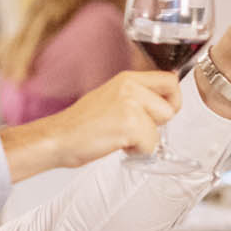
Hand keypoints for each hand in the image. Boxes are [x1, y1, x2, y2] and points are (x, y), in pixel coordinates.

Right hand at [0, 70, 180, 179]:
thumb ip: (137, 97)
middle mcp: (130, 86)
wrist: (57, 138)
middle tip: (133, 128)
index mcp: (127, 78)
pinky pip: (151, 145)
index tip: (164, 111)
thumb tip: (164, 103)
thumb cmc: (81, 125)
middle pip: (171, 106)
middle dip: (158, 123)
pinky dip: (137, 152)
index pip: (170, 80)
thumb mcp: (112, 98)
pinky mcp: (129, 124)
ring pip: (161, 128)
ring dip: (145, 139)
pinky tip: (116, 144)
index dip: (173, 99)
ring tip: (120, 136)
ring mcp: (130, 104)